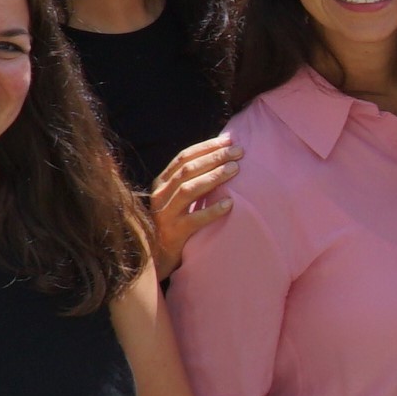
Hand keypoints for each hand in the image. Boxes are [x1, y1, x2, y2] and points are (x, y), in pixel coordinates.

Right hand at [147, 137, 243, 278]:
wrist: (157, 255)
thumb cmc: (175, 222)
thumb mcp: (177, 197)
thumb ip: (191, 180)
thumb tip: (221, 156)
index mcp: (162, 182)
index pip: (184, 158)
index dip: (207, 147)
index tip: (229, 140)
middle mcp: (160, 195)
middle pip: (188, 170)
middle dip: (215, 157)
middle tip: (239, 152)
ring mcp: (166, 214)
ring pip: (189, 190)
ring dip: (214, 177)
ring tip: (235, 169)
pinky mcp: (174, 233)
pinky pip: (194, 220)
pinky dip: (212, 211)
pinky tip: (230, 204)